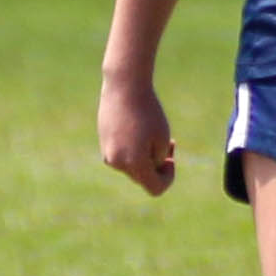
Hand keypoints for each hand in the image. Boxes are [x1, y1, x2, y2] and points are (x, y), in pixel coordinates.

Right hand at [99, 73, 176, 195]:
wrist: (124, 86)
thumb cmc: (148, 111)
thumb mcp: (162, 138)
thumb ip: (157, 161)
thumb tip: (148, 168)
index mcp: (134, 163)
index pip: (155, 188)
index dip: (168, 178)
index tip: (172, 159)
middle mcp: (116, 163)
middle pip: (143, 177)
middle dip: (157, 165)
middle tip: (170, 143)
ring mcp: (107, 153)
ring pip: (132, 165)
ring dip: (144, 156)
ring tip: (151, 133)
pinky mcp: (103, 142)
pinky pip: (122, 154)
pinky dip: (132, 148)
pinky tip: (137, 127)